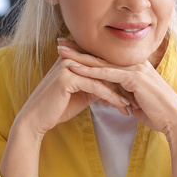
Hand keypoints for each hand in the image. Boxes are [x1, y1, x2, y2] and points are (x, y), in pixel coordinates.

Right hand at [15, 41, 131, 140]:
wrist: (37, 119)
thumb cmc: (58, 108)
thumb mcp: (82, 94)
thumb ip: (96, 86)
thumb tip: (114, 87)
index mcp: (73, 58)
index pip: (102, 65)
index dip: (119, 78)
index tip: (135, 91)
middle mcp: (71, 57)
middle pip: (104, 69)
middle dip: (122, 84)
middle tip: (139, 96)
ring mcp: (69, 66)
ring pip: (102, 77)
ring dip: (120, 91)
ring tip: (133, 104)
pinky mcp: (67, 78)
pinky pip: (95, 86)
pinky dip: (110, 97)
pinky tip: (121, 106)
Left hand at [57, 41, 176, 176]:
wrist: (175, 120)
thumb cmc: (158, 113)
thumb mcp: (136, 101)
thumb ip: (124, 94)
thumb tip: (112, 97)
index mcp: (135, 68)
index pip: (106, 59)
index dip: (87, 53)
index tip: (70, 49)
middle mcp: (134, 64)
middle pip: (101, 56)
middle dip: (79, 49)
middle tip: (59, 43)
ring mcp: (135, 69)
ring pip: (101, 62)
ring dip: (79, 57)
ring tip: (61, 52)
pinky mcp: (134, 79)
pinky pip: (107, 74)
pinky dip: (89, 71)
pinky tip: (74, 68)